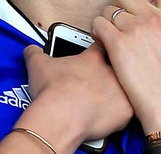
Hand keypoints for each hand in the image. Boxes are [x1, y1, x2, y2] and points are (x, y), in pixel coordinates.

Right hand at [15, 44, 132, 151]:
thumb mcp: (38, 64)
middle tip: (102, 80)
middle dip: (113, 71)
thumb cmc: (52, 90)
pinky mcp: (126, 111)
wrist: (60, 116)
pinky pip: (130, 109)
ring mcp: (120, 90)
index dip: (102, 45)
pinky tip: (113, 114)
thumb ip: (35, 52)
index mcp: (93, 58)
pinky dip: (122, 112)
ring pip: (127, 86)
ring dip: (119, 91)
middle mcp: (111, 70)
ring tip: (108, 99)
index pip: (104, 43)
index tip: (98, 50)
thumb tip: (30, 49)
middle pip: (120, 64)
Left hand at [92, 0, 160, 133]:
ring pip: (109, 9)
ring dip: (106, 19)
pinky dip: (96, 30)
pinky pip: (98, 23)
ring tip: (109, 33)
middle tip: (118, 18)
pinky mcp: (118, 43)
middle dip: (118, 3)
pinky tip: (101, 40)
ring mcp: (135, 29)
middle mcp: (153, 19)